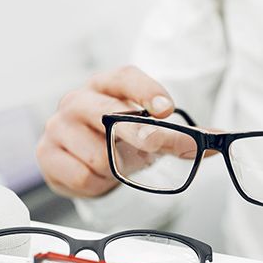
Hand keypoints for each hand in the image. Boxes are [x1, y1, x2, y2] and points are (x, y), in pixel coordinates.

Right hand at [36, 66, 174, 197]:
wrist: (84, 162)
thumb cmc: (118, 140)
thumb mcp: (149, 134)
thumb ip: (181, 138)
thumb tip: (216, 143)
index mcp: (105, 86)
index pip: (125, 78)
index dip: (146, 90)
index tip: (167, 108)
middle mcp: (77, 100)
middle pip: (107, 114)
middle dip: (135, 135)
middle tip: (151, 147)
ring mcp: (57, 126)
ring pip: (98, 155)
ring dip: (115, 169)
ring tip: (112, 165)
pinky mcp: (46, 153)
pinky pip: (83, 176)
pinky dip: (97, 184)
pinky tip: (95, 175)